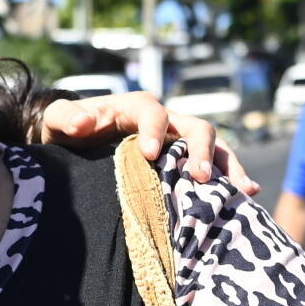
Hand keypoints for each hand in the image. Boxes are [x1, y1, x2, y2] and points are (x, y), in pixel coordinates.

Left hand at [36, 96, 259, 194]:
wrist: (77, 142)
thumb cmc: (69, 130)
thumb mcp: (59, 122)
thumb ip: (66, 118)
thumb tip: (83, 122)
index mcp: (135, 107)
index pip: (152, 111)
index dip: (154, 130)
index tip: (149, 155)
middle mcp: (166, 121)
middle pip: (194, 127)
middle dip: (200, 150)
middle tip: (199, 178)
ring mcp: (180, 141)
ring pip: (215, 147)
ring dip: (228, 166)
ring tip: (241, 190)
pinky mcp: (186, 162)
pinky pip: (216, 167)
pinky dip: (231, 180)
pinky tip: (245, 198)